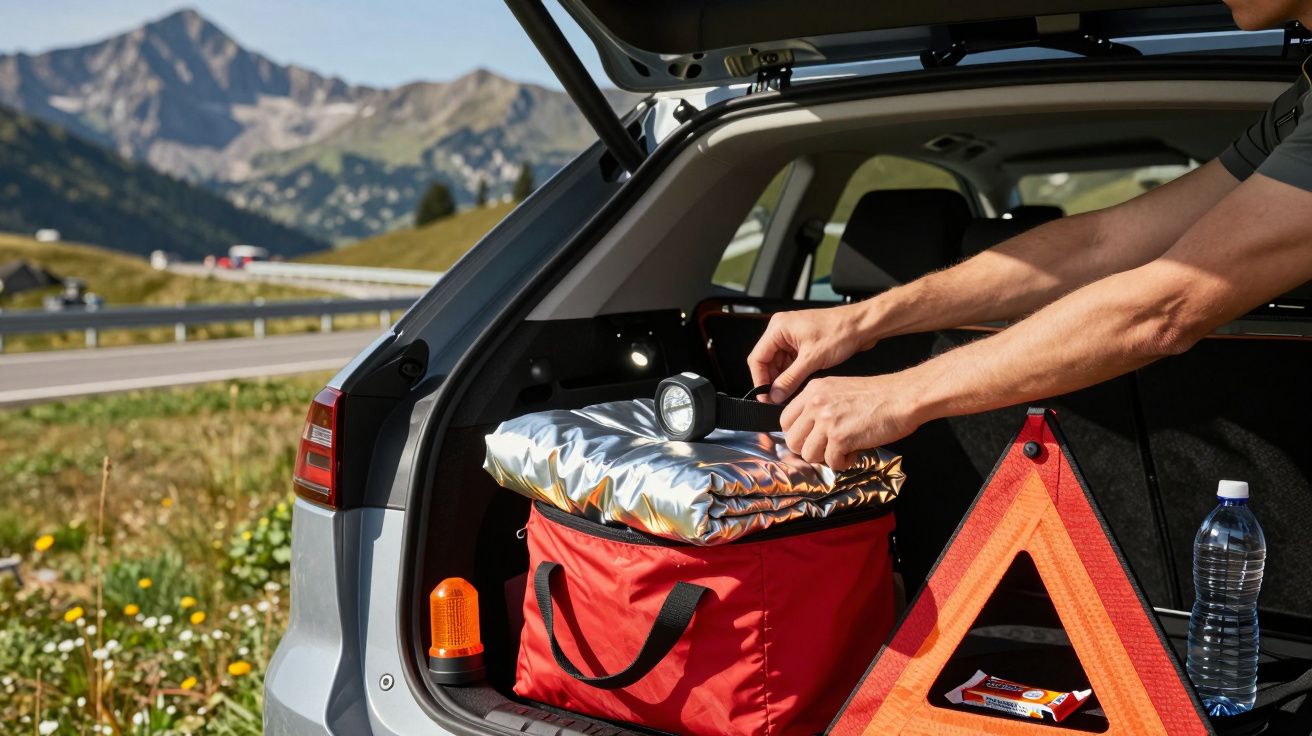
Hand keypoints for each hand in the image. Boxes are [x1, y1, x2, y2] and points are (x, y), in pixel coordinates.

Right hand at [747, 304, 873, 402]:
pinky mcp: (802, 343)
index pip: (757, 358)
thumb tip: (775, 395)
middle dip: (772, 381)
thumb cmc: (841, 331)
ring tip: (789, 394)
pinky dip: (792, 374)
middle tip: (777, 399)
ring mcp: (792, 336)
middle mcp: (782, 330)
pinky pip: (790, 362)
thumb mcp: (812, 360)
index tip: (765, 396)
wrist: (862, 325)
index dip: (760, 380)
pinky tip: (797, 385)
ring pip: (778, 363)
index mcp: (778, 328)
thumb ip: (790, 379)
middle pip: (766, 361)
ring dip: (783, 379)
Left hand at [780, 375, 921, 469]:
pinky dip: (843, 462)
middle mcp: (815, 404)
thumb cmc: (878, 395)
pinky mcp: (840, 438)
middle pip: (792, 440)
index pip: (785, 420)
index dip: (798, 434)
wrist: (902, 397)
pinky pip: (831, 462)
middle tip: (828, 448)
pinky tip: (855, 451)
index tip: (811, 439)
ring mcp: (826, 421)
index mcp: (812, 391)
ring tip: (844, 449)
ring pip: (808, 454)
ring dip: (826, 457)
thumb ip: (819, 406)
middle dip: (809, 449)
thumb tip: (808, 431)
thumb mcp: (839, 390)